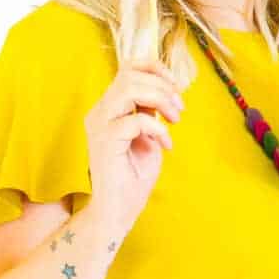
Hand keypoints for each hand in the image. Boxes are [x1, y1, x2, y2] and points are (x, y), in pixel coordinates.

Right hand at [84, 56, 183, 237]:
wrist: (118, 210)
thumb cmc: (133, 176)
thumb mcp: (148, 135)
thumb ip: (150, 111)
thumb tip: (165, 90)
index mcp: (109, 107)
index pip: (127, 68)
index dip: (154, 68)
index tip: (175, 86)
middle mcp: (99, 111)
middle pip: (129, 74)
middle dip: (163, 86)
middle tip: (179, 110)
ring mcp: (99, 125)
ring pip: (129, 89)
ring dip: (160, 100)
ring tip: (174, 119)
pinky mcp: (105, 141)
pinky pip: (136, 120)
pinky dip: (158, 129)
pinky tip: (165, 145)